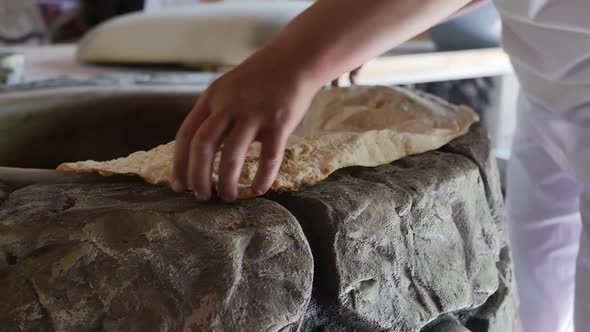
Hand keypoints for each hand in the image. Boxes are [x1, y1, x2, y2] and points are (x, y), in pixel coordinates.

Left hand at [172, 53, 320, 201]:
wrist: (294, 59)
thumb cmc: (259, 80)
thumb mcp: (227, 89)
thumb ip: (213, 115)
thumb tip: (199, 152)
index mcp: (212, 98)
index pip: (187, 134)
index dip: (180, 163)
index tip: (179, 186)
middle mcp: (229, 106)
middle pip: (203, 146)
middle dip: (198, 176)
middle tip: (201, 196)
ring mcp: (254, 113)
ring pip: (232, 155)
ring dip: (227, 182)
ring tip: (227, 197)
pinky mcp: (279, 122)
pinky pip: (269, 156)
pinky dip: (263, 177)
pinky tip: (259, 190)